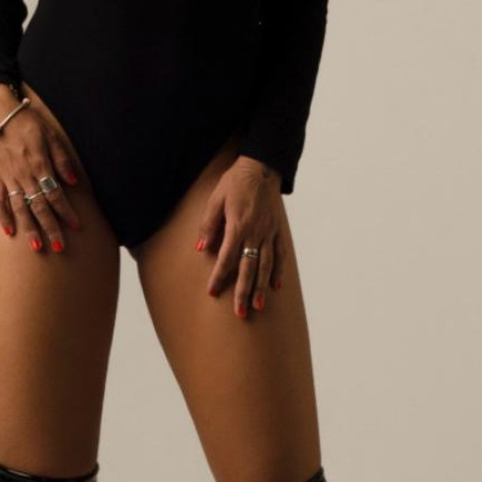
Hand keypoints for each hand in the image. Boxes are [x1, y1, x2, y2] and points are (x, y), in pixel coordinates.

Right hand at [0, 83, 82, 253]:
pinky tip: (9, 231)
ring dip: (29, 228)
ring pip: (20, 208)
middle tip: (59, 248)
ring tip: (37, 246)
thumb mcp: (51, 135)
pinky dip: (2, 217)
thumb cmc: (27, 123)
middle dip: (50, 228)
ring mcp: (7, 178)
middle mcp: (24, 175)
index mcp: (40, 165)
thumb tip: (72, 181)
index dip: (66, 211)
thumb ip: (61, 159)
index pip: (55, 194)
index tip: (76, 226)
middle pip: (39, 206)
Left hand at [194, 153, 283, 318]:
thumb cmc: (234, 183)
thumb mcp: (215, 199)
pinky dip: (278, 271)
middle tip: (240, 313)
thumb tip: (201, 248)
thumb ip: (208, 225)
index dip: (219, 276)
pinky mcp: (277, 230)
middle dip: (244, 291)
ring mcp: (269, 232)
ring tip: (258, 305)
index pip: (226, 258)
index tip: (212, 292)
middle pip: (249, 267)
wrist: (260, 168)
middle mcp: (255, 232)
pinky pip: (279, 254)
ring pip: (266, 265)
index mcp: (237, 225)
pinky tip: (276, 286)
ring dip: (261, 287)